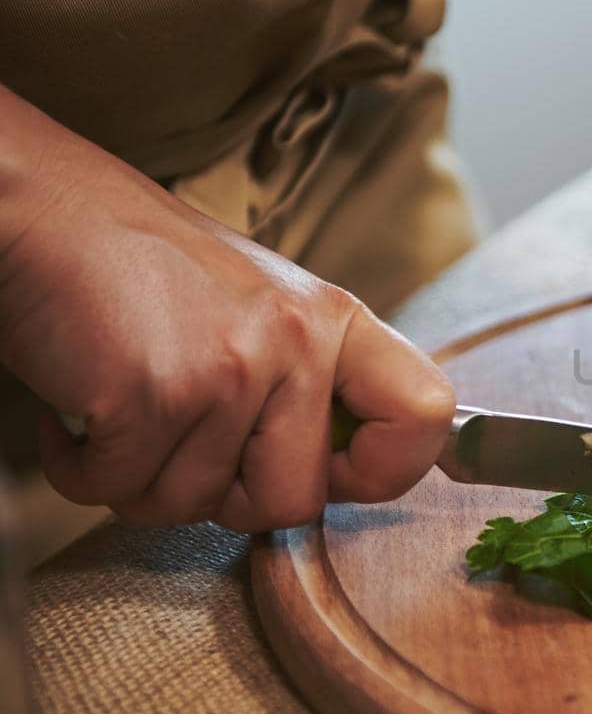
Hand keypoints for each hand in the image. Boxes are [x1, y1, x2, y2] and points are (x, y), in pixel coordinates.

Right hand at [0, 90, 454, 530]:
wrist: (43, 207)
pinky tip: (79, 414)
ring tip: (122, 409)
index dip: (387, 470)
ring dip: (140, 479)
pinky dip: (83, 470)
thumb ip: (308, 382)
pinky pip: (119, 490)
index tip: (336, 475)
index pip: (426, 415)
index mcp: (334, 322)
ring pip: (193, 505)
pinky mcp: (152, 395)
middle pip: (293, 502)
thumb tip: (340, 473)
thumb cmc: (144, 266)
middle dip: (226, 500)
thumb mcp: (262, 305)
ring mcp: (229, 370)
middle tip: (180, 445)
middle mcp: (295, 344)